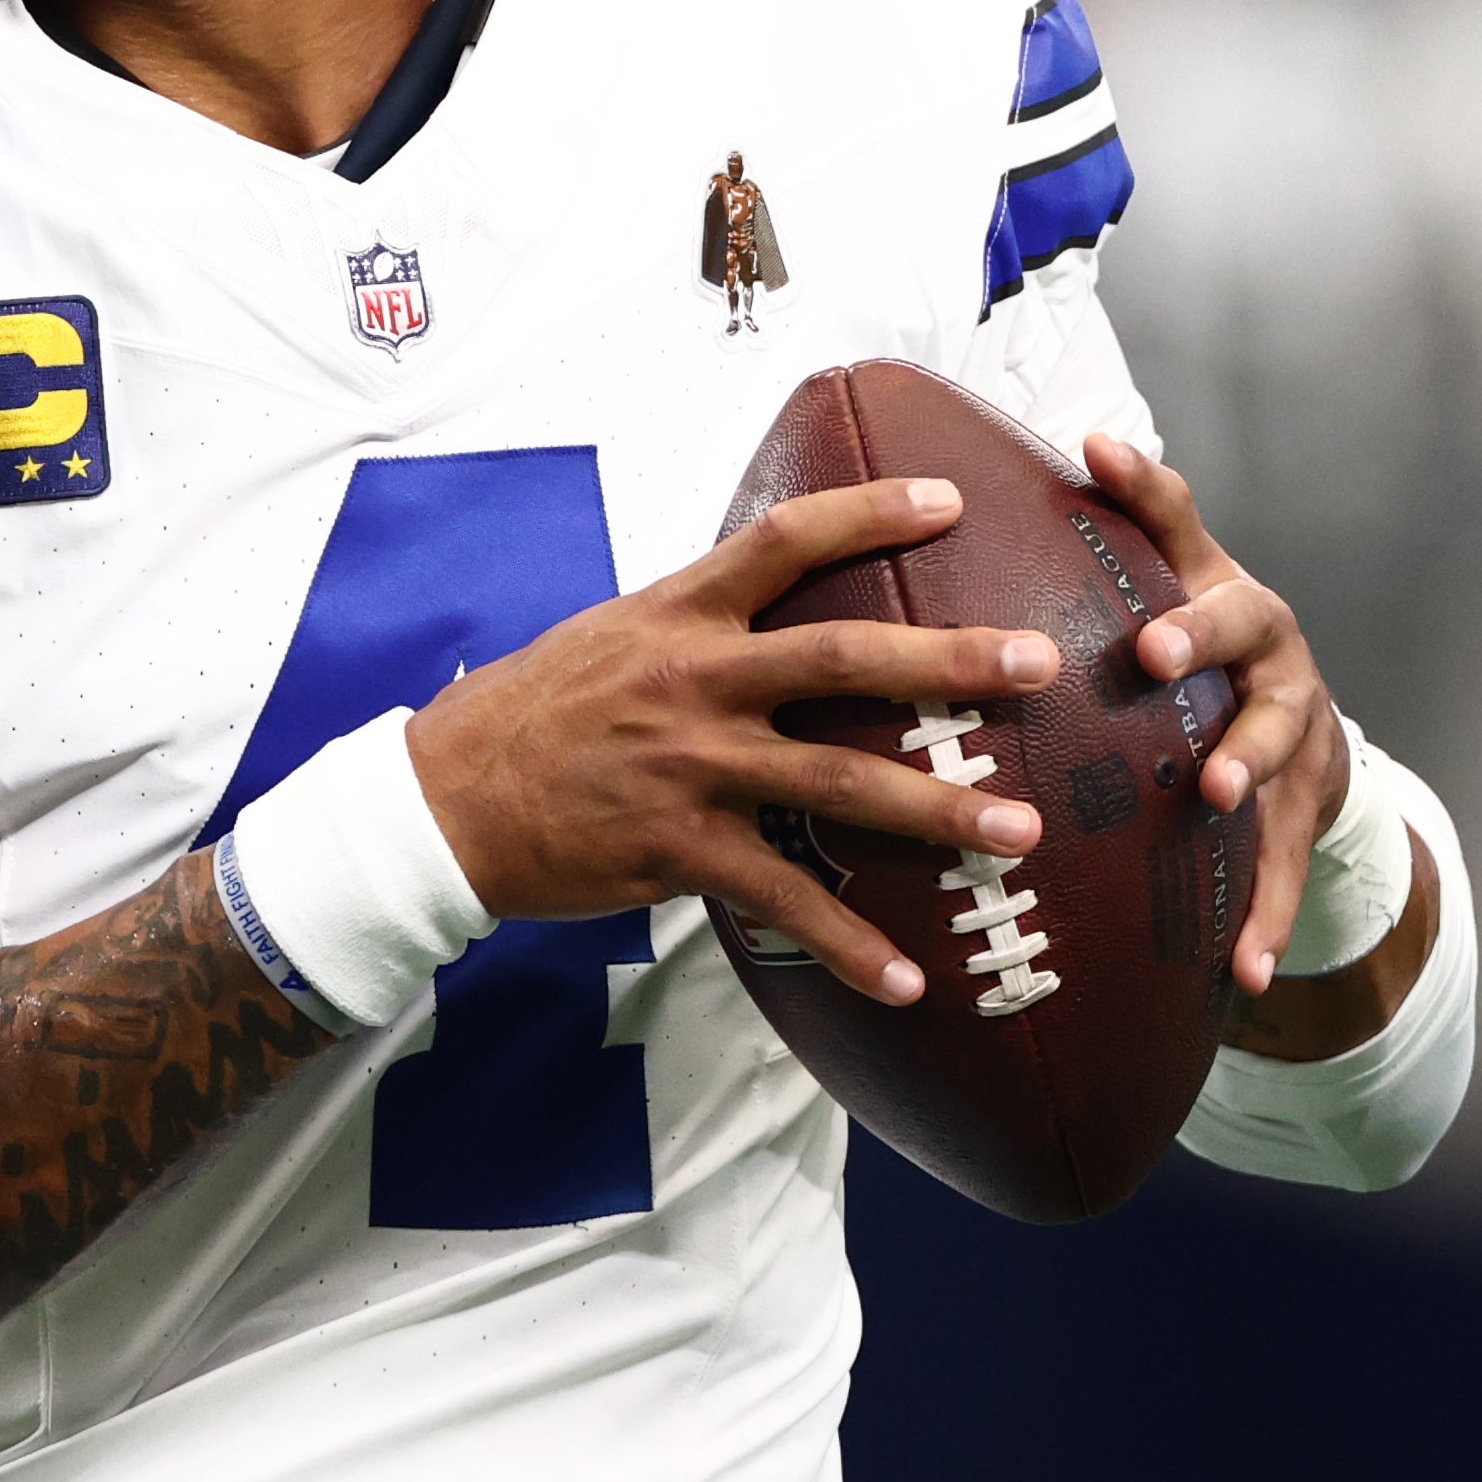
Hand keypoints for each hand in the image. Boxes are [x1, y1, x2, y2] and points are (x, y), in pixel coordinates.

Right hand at [407, 477, 1066, 1008]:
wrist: (442, 800)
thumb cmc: (527, 714)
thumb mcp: (607, 638)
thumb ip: (692, 625)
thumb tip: (768, 611)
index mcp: (677, 613)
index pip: (785, 540)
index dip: (871, 513)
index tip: (949, 501)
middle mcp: (694, 678)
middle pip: (843, 656)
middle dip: (951, 660)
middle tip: (1040, 662)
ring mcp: (691, 765)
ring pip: (839, 781)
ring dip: (939, 810)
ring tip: (1021, 831)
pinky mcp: (679, 848)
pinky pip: (783, 899)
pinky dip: (849, 945)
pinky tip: (907, 980)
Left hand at [1084, 433, 1347, 995]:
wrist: (1300, 731)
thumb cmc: (1191, 651)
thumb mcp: (1160, 591)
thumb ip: (1109, 539)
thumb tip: (1049, 450)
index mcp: (1216, 594)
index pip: (1182, 526)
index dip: (1145, 489)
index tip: (1100, 453)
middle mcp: (1268, 654)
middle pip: (1244, 629)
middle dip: (1199, 639)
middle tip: (1151, 653)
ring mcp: (1297, 730)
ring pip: (1280, 744)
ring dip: (1248, 763)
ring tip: (1215, 793)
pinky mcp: (1305, 809)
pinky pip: (1283, 867)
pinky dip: (1264, 919)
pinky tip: (1242, 974)